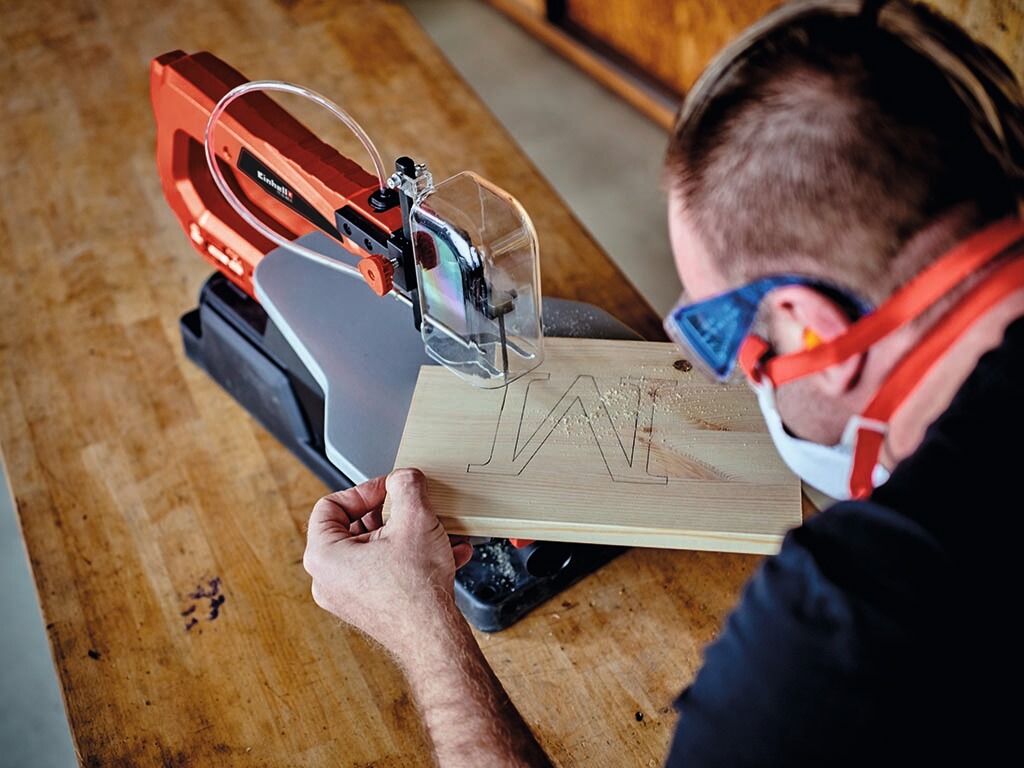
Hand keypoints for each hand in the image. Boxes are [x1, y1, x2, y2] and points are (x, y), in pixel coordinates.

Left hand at [302, 467, 473, 654]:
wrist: (434, 637)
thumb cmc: (417, 590)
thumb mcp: (415, 518)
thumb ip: (406, 485)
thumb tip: (404, 477)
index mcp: (323, 556)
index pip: (330, 505)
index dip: (364, 490)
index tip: (390, 490)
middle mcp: (327, 579)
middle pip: (354, 527)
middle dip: (391, 514)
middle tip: (414, 509)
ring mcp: (347, 597)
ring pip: (375, 550)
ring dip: (408, 535)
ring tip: (435, 531)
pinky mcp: (368, 608)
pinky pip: (386, 571)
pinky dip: (412, 559)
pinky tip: (445, 553)